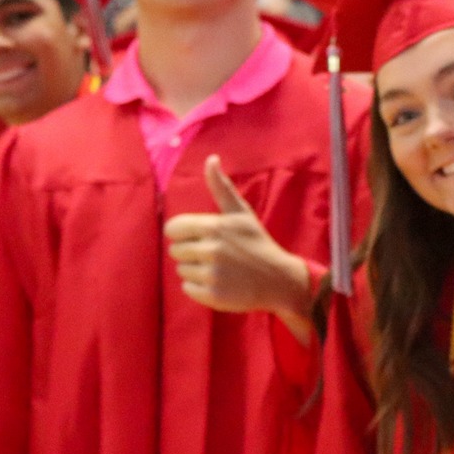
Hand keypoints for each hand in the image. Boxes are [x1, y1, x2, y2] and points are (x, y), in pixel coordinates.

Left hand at [163, 156, 314, 340]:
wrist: (279, 280)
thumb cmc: (257, 243)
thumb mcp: (241, 213)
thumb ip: (221, 187)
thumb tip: (211, 158)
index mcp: (214, 227)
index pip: (173, 228)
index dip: (184, 232)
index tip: (202, 237)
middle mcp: (211, 249)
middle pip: (175, 250)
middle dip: (192, 252)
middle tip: (217, 255)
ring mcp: (212, 274)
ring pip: (181, 269)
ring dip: (196, 270)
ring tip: (220, 269)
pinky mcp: (212, 295)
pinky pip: (188, 288)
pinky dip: (200, 288)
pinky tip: (220, 283)